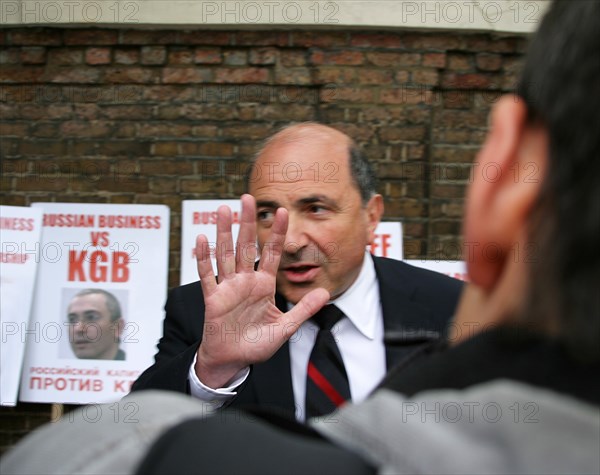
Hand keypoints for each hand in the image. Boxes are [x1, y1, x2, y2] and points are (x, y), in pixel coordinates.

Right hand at [194, 194, 328, 387]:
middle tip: (247, 197)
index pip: (271, 253)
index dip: (276, 233)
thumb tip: (326, 293)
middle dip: (247, 222)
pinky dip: (203, 258)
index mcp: (264, 285)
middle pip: (245, 246)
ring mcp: (228, 288)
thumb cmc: (257, 345)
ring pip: (225, 255)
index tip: (282, 211)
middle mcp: (245, 281)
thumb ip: (303, 310)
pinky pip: (207, 275)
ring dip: (224, 233)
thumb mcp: (285, 328)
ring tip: (223, 210)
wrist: (234, 361)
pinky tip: (202, 239)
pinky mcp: (213, 298)